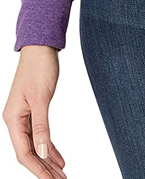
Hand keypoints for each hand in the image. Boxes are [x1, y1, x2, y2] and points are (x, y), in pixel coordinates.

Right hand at [3, 45, 65, 177]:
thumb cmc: (39, 68)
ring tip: (62, 175)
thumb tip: (43, 152)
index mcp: (13, 119)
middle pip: (30, 152)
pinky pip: (40, 135)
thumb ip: (41, 126)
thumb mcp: (42, 98)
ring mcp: (24, 116)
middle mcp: (15, 120)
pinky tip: (59, 158)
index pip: (24, 153)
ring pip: (36, 145)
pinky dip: (50, 147)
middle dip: (44, 169)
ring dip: (48, 161)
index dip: (38, 170)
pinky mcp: (33, 111)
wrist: (41, 47)